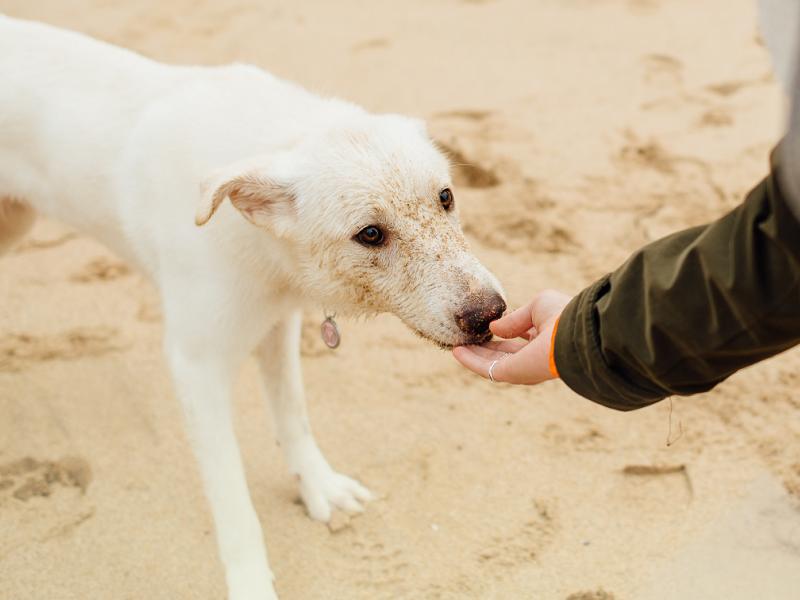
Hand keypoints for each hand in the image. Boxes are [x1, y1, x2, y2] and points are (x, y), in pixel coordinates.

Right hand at [452, 290, 571, 384]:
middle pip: (503, 355)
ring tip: (456, 346)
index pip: (519, 339)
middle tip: (466, 340)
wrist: (573, 332)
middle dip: (484, 348)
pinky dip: (470, 361)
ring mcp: (522, 368)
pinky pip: (486, 369)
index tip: (487, 326)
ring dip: (473, 355)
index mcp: (544, 340)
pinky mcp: (512, 374)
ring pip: (491, 363)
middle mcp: (533, 357)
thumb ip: (515, 318)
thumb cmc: (562, 314)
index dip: (502, 332)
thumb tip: (494, 327)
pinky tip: (457, 351)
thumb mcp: (537, 306)